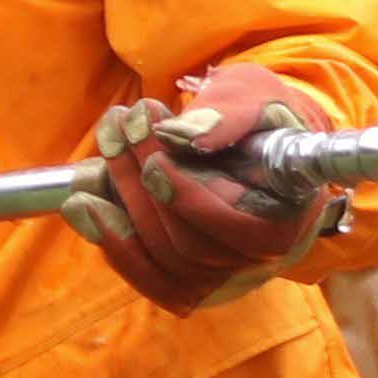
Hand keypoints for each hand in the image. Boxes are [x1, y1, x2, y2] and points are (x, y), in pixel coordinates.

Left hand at [67, 63, 328, 311]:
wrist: (259, 136)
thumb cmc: (260, 116)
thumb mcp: (257, 97)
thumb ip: (229, 114)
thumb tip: (185, 136)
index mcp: (291, 215)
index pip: (239, 225)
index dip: (190, 198)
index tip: (156, 153)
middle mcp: (262, 256)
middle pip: (192, 244)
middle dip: (145, 185)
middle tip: (123, 126)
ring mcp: (228, 272)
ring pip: (167, 259)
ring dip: (124, 205)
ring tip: (104, 150)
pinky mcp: (196, 279)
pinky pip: (153, 280)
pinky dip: (116, 246)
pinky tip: (85, 207)